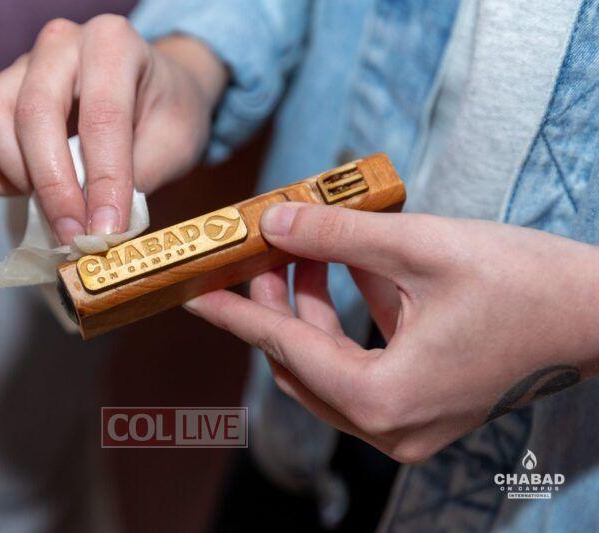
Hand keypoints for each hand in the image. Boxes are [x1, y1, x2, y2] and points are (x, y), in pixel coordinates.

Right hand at [0, 15, 226, 244]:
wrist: (152, 93)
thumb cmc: (166, 114)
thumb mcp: (175, 143)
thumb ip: (138, 177)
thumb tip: (98, 225)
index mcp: (112, 43)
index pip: (102, 116)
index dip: (103, 181)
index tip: (105, 230)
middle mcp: (60, 44)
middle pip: (34, 113)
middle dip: (53, 186)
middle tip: (74, 235)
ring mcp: (19, 66)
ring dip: (19, 176)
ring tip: (57, 204)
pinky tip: (30, 189)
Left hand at [185, 202, 598, 462]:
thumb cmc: (524, 283)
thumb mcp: (420, 245)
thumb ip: (337, 233)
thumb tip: (272, 221)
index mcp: (383, 399)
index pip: (283, 348)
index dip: (233, 313)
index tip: (192, 292)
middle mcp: (388, 428)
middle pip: (300, 361)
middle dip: (272, 303)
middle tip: (258, 250)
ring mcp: (406, 426)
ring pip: (326, 365)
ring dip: (307, 307)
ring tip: (301, 246)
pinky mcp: (422, 408)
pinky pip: (361, 365)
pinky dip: (345, 320)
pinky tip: (345, 266)